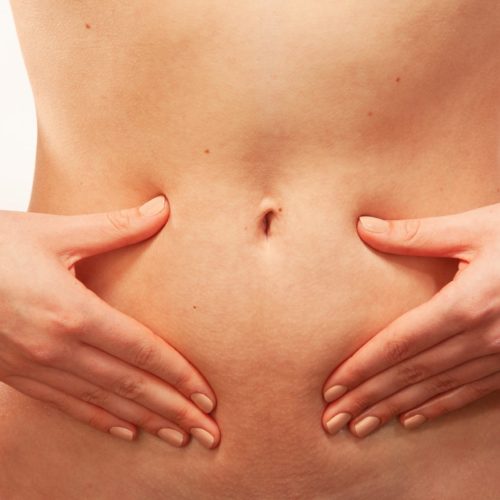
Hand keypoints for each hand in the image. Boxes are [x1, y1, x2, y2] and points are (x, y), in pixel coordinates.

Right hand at [0, 196, 219, 448]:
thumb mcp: (54, 232)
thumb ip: (114, 227)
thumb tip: (162, 207)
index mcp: (71, 312)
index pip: (142, 351)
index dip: (179, 375)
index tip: (208, 396)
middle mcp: (56, 348)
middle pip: (130, 385)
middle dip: (175, 410)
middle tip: (210, 433)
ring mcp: (35, 367)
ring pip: (103, 403)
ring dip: (146, 422)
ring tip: (179, 437)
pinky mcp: (17, 374)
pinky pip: (68, 404)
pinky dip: (101, 420)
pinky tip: (126, 431)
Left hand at [322, 203, 499, 437]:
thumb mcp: (476, 227)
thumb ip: (417, 233)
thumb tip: (364, 225)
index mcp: (466, 304)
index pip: (399, 344)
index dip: (361, 367)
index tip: (331, 387)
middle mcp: (482, 337)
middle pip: (411, 374)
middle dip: (367, 399)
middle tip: (332, 420)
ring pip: (436, 390)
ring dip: (394, 409)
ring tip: (360, 427)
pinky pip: (469, 392)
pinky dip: (437, 407)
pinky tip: (410, 419)